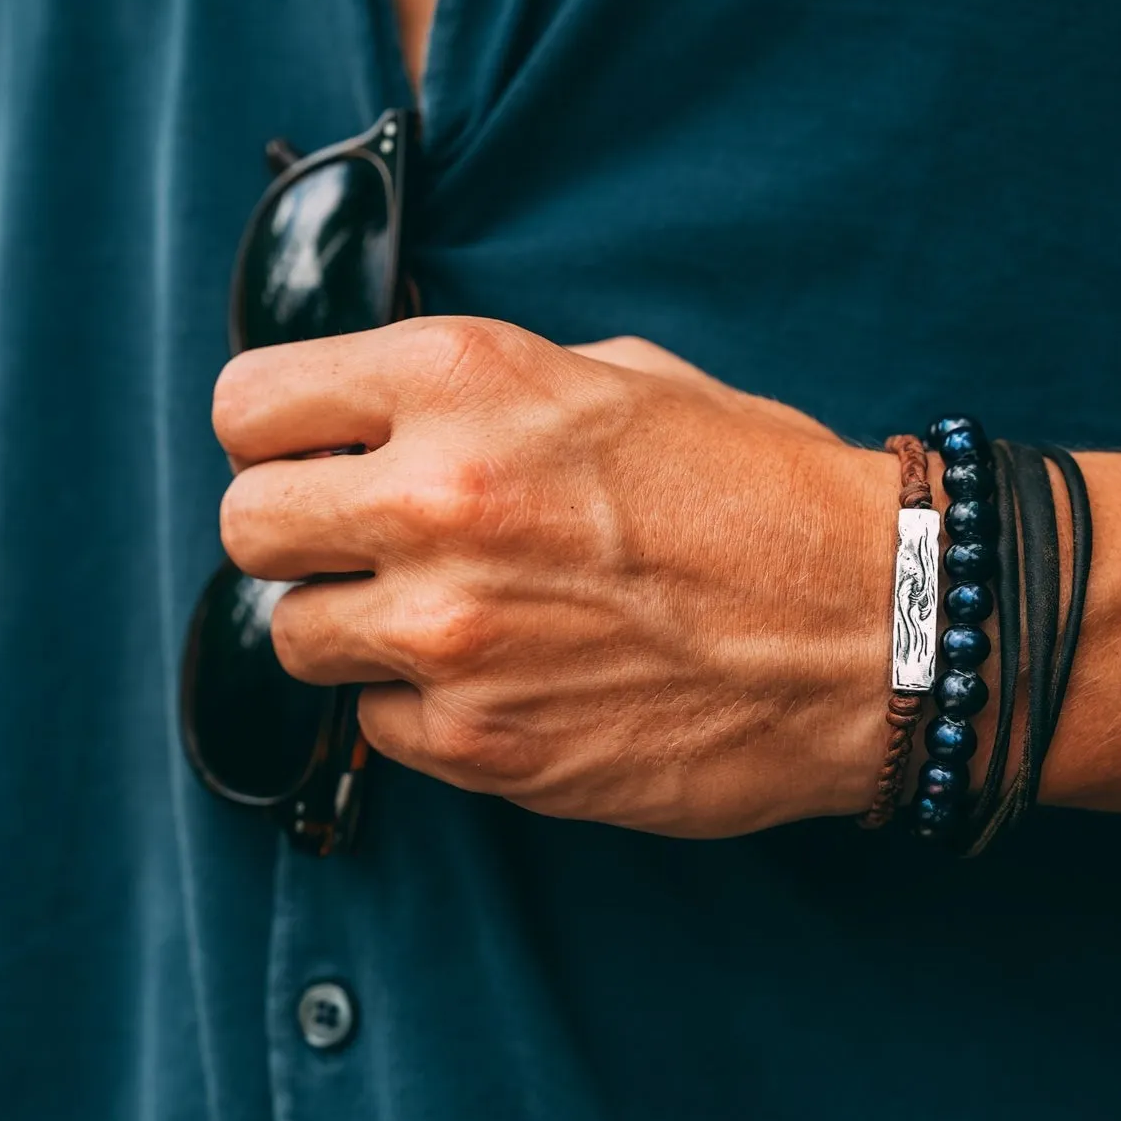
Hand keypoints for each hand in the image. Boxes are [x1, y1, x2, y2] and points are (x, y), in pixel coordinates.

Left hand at [213, 318, 898, 836]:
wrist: (872, 625)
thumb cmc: (759, 490)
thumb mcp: (617, 377)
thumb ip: (480, 391)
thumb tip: (384, 416)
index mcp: (464, 380)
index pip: (250, 401)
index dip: (276, 429)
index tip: (306, 449)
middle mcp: (437, 499)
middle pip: (247, 523)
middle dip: (296, 529)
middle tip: (362, 538)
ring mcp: (452, 632)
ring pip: (294, 634)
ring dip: (354, 623)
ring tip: (448, 611)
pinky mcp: (481, 743)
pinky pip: (376, 722)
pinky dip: (420, 704)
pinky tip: (504, 676)